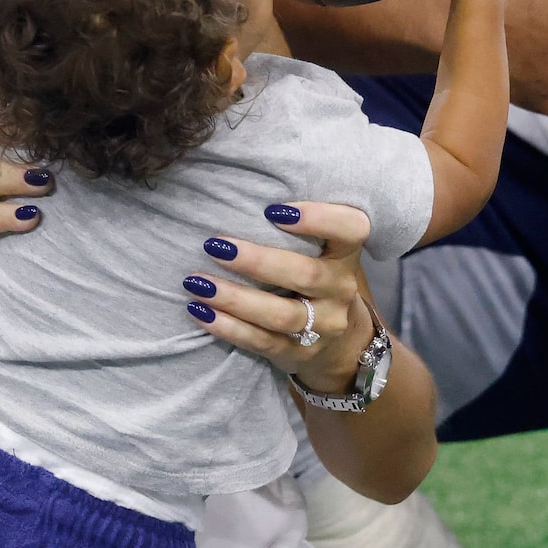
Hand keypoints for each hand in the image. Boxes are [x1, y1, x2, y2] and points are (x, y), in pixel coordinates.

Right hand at [0, 110, 48, 292]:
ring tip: (45, 182)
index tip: (39, 98)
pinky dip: (4, 216)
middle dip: (2, 128)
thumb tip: (97, 134)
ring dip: (13, 177)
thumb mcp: (32, 180)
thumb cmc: (15, 213)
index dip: (3, 100)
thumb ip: (51, 156)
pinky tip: (30, 217)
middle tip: (41, 129)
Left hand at [182, 201, 375, 393]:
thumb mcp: (321, 251)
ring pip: (280, 315)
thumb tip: (230, 193)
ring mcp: (324, 326)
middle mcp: (341, 290)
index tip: (272, 210)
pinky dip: (228, 327)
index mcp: (346, 255)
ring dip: (234, 298)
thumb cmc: (315, 277)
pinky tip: (200, 312)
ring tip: (196, 283)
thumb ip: (295, 229)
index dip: (319, 218)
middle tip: (214, 245)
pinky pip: (262, 342)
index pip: (351, 229)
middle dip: (256, 261)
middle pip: (305, 275)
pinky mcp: (299, 353)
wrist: (340, 343)